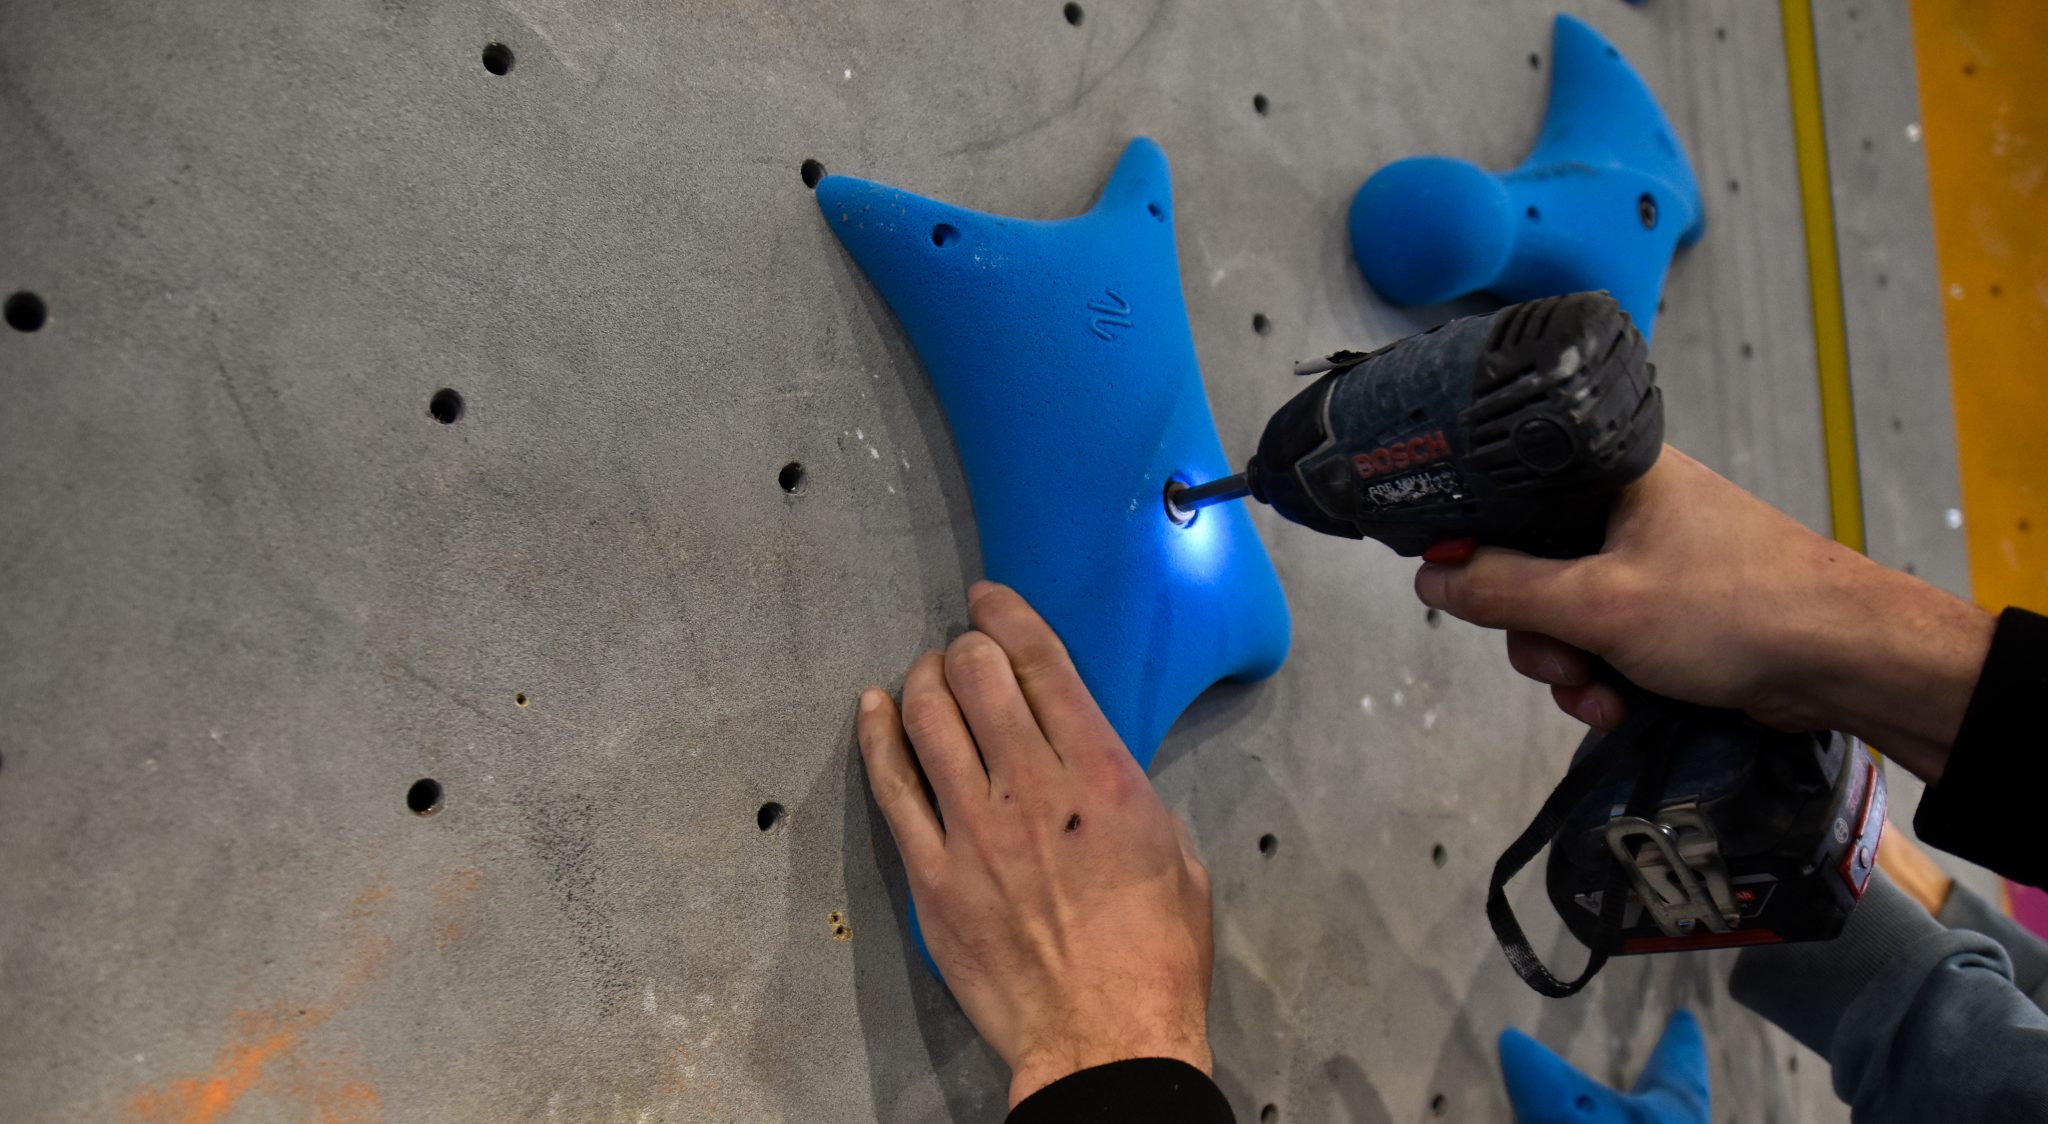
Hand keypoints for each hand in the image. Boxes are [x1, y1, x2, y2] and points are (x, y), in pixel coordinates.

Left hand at [855, 581, 1213, 1106]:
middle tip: (964, 650)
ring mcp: (973, 829)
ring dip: (922, 680)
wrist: (1103, 1035)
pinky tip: (873, 710)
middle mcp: (1031, 788)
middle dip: (965, 647)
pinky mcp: (931, 873)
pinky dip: (877, 735)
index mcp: (1101, 776)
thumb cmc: (1153, 954)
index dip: (1007, 616)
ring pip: (926, 718)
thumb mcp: (1174, 852)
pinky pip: (890, 785)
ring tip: (926, 676)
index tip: (988, 599)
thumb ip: (1127, 793)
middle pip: (976, 676)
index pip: (1042, 664)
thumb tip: (1096, 766)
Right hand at [1413, 446, 1993, 782]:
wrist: (1845, 661)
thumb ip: (1503, 590)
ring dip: (1572, 666)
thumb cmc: (1738, 608)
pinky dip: (1605, 676)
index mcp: (1612, 473)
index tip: (1466, 592)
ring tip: (1602, 697)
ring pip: (1566, 613)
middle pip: (1531, 567)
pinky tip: (1623, 705)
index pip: (1511, 495)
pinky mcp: (1673, 608)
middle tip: (1562, 666)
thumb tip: (1429, 575)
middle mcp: (1630, 508)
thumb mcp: (1598, 604)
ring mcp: (1654, 559)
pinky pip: (1606, 637)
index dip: (1478, 546)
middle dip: (1537, 633)